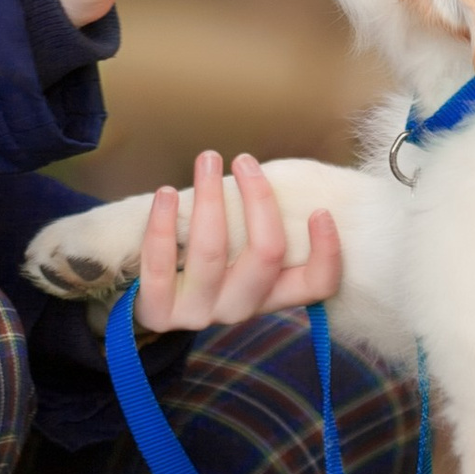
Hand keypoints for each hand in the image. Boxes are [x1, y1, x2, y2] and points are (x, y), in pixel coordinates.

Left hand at [137, 149, 341, 335]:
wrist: (147, 304)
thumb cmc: (203, 261)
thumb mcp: (237, 253)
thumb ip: (255, 225)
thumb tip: (265, 171)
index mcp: (270, 294)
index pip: (316, 286)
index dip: (327, 254)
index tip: (320, 210)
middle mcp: (240, 308)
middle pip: (266, 256)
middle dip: (258, 200)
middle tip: (244, 159)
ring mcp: (199, 314)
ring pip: (211, 252)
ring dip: (209, 198)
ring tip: (206, 159)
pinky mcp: (159, 313)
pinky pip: (160, 267)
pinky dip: (163, 224)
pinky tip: (166, 193)